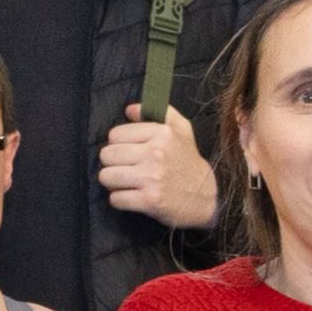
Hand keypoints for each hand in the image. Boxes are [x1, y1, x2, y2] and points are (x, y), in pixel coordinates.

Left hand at [98, 107, 218, 231]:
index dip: (118, 144)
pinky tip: (132, 196)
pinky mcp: (149, 200)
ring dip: (113, 182)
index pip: (115, 135)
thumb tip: (130, 109)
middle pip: (107, 155)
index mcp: (162, 133)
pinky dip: (120, 200)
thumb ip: (160, 112)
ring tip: (126, 182)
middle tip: (125, 168)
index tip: (129, 151)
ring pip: (106, 176)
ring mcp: (152, 177)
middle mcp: (156, 153)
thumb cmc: (188, 162)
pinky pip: (115, 198)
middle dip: (112, 163)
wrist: (205, 197)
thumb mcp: (182, 130)